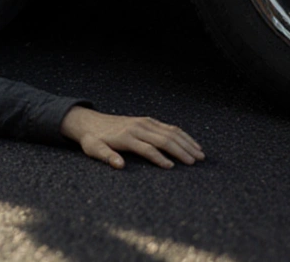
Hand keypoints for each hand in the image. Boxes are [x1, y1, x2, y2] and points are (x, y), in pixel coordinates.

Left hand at [59, 106, 204, 168]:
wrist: (89, 121)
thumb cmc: (92, 139)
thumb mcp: (94, 149)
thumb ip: (106, 156)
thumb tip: (119, 165)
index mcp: (126, 136)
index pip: (147, 148)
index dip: (159, 158)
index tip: (172, 168)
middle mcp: (138, 127)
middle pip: (163, 139)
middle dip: (181, 151)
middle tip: (195, 162)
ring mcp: (144, 122)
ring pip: (170, 132)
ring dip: (186, 143)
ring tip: (200, 154)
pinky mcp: (148, 120)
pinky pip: (169, 127)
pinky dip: (182, 135)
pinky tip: (192, 143)